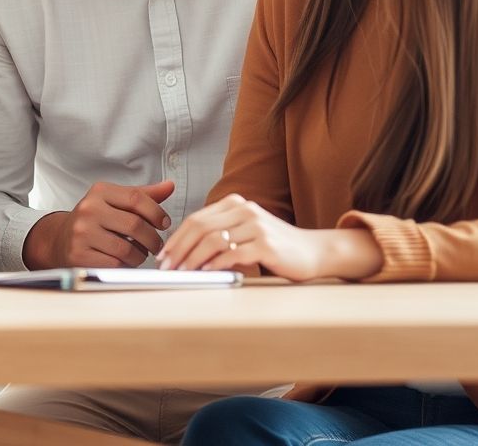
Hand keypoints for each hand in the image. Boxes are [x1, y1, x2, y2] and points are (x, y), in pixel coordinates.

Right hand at [23, 179, 174, 268]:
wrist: (60, 239)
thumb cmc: (95, 220)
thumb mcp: (116, 202)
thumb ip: (143, 195)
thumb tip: (169, 186)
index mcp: (99, 192)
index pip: (136, 198)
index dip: (156, 212)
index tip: (164, 223)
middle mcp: (88, 209)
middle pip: (135, 225)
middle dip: (153, 239)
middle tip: (156, 244)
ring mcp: (82, 233)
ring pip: (127, 249)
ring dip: (140, 255)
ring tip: (139, 253)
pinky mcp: (79, 255)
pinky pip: (115, 264)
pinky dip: (125, 265)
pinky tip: (124, 261)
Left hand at [157, 193, 379, 280]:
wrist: (314, 252)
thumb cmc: (275, 246)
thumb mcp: (245, 232)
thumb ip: (220, 234)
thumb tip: (184, 252)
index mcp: (236, 204)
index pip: (196, 219)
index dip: (176, 238)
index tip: (163, 256)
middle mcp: (244, 210)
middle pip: (200, 227)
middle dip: (179, 249)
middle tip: (166, 267)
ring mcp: (256, 226)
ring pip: (212, 241)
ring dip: (192, 259)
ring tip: (181, 273)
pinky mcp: (266, 244)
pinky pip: (232, 254)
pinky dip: (214, 264)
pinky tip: (205, 273)